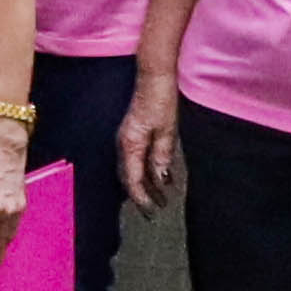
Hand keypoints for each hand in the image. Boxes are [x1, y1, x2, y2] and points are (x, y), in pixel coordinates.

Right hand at [119, 75, 183, 212]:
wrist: (154, 78)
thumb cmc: (160, 102)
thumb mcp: (166, 131)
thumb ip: (161, 157)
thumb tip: (161, 180)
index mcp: (129, 146)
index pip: (132, 180)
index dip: (142, 198)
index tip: (152, 211)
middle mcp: (124, 145)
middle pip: (129, 178)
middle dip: (142, 195)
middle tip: (156, 211)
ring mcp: (127, 139)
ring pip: (133, 170)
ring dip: (145, 185)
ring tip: (161, 198)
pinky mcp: (133, 134)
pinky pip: (137, 160)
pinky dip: (146, 172)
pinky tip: (159, 177)